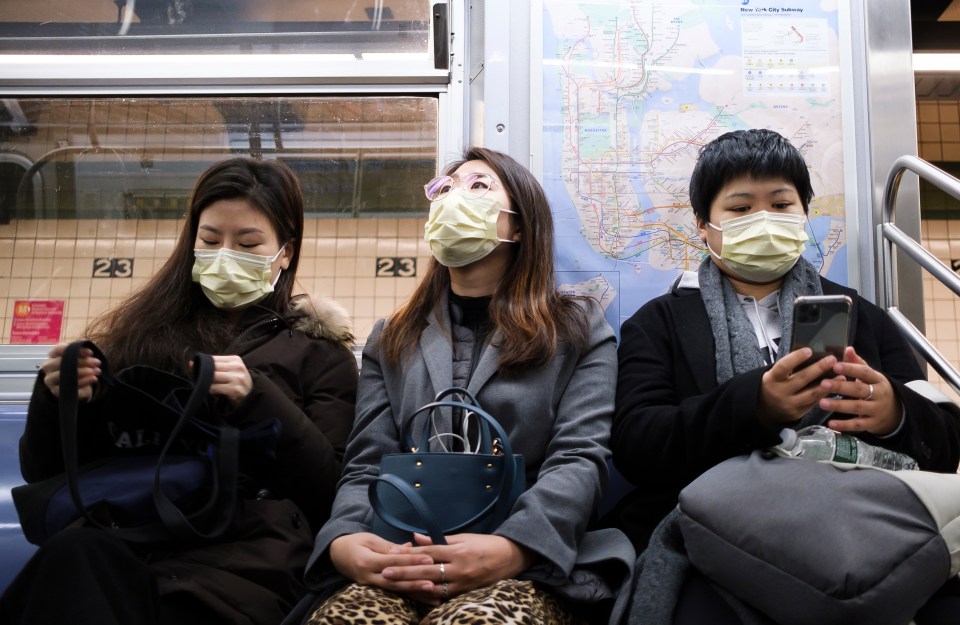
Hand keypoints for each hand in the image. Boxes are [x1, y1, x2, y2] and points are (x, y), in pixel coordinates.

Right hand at [41, 343, 100, 400]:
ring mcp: (50, 380)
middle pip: (62, 362)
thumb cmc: (77, 366)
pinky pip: (70, 386)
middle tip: (97, 362)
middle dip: (82, 362)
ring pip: (65, 375)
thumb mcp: (79, 356)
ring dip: (84, 372)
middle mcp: (48, 367)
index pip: (58, 349)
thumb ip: (82, 350)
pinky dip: (84, 382)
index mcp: (52, 355)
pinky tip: (94, 378)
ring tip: (97, 371)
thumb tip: (88, 349)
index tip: (90, 353)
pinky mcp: (56, 391)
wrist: (75, 385)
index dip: (75, 350)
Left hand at [198, 355, 251, 406]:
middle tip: (198, 377)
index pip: (214, 358)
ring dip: (206, 382)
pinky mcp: (234, 390)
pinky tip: (210, 391)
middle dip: (203, 373)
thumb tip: (191, 363)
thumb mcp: (230, 370)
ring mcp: (237, 378)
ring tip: (204, 384)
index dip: (203, 363)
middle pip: (213, 367)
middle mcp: (237, 367)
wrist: (251, 395)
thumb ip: (214, 366)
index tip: (196, 367)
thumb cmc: (237, 382)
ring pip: (213, 377)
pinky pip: (215, 388)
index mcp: (236, 360)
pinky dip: (209, 390)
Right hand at [329, 533, 434, 597]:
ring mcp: (370, 586)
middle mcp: (368, 576)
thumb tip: (407, 548)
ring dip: (415, 594)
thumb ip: (388, 546)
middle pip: (395, 581)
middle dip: (415, 583)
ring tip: (432, 596)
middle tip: (433, 583)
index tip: (429, 559)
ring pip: (396, 591)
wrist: (336, 554)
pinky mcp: (374, 590)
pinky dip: (409, 596)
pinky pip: (394, 593)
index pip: (392, 561)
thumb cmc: (355, 543)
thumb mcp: (369, 539)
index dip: (411, 560)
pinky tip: (424, 599)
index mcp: (366, 561)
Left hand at [381, 533, 532, 604]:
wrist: (511, 557)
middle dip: (404, 573)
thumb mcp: (463, 537)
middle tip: (385, 573)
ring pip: (433, 588)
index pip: (428, 553)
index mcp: (457, 551)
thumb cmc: (486, 544)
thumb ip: (438, 539)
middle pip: (426, 571)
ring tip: (396, 587)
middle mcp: (458, 568)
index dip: (408, 554)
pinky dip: (430, 597)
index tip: (391, 554)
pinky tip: (416, 597)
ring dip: (413, 587)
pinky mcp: (466, 593)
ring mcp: (462, 583)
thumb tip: (415, 537)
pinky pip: (444, 597)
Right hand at [758, 347, 836, 423]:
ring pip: (811, 394)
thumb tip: (811, 354)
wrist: (767, 408)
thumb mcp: (775, 375)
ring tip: (841, 376)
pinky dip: (825, 394)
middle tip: (832, 359)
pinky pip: (814, 403)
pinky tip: (835, 387)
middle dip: (818, 368)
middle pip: (801, 379)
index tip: (809, 350)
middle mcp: (780, 392)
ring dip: (828, 385)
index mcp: (772, 379)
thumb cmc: (775, 384)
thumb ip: (789, 367)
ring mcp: (789, 404)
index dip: (796, 358)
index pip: (783, 366)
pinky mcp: (798, 413)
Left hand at [820, 346, 900, 435]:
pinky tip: (831, 424)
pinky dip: (844, 426)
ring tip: (821, 402)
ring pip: (858, 407)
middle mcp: (879, 394)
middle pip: (859, 390)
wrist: (895, 412)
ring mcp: (876, 410)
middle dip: (841, 386)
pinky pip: (858, 425)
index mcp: (878, 379)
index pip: (865, 372)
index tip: (835, 365)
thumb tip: (847, 348)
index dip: (851, 368)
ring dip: (839, 405)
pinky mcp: (872, 424)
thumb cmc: (875, 389)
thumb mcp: (870, 376)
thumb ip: (858, 363)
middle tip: (823, 383)